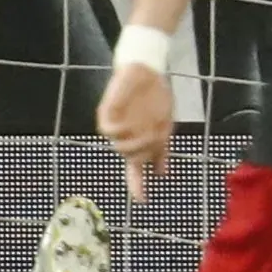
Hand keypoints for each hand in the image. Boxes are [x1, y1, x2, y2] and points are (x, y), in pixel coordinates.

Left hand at [97, 59, 172, 200]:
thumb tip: (162, 174)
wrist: (147, 70)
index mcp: (140, 145)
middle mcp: (126, 139)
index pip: (136, 172)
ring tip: (149, 132)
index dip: (137, 186)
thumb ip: (162, 150)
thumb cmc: (156, 98)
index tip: (143, 200)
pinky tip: (129, 126)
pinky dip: (119, 132)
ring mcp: (116, 127)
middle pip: (132, 159)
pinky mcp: (106, 113)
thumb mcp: (164, 126)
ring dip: (135, 144)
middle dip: (145, 154)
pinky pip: (108, 130)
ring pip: (121, 147)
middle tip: (156, 140)